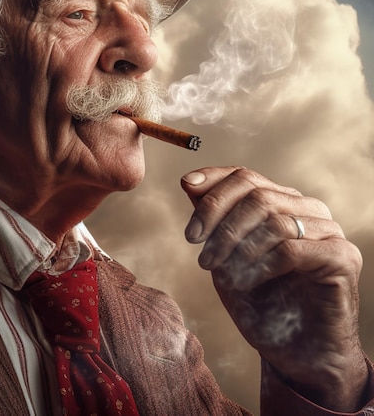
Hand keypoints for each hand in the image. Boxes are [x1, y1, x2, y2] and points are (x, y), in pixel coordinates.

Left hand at [181, 166, 367, 411]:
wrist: (294, 352)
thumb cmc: (258, 300)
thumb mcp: (224, 255)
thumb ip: (212, 218)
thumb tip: (188, 180)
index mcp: (281, 201)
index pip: (244, 176)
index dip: (212, 182)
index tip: (186, 188)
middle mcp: (307, 209)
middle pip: (255, 193)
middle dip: (219, 222)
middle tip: (201, 256)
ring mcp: (328, 230)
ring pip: (272, 219)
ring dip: (236, 248)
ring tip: (220, 273)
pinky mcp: (342, 257)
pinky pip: (291, 249)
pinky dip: (260, 265)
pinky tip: (247, 282)